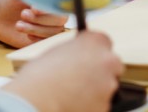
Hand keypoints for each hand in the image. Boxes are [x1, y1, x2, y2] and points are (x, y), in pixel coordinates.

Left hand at [0, 0, 68, 48]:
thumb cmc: (9, 0)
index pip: (59, 3)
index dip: (48, 8)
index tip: (33, 8)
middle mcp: (55, 12)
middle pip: (60, 19)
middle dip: (41, 19)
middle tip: (23, 14)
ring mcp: (51, 26)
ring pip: (54, 32)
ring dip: (36, 29)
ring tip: (18, 25)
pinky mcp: (45, 39)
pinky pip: (48, 42)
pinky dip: (38, 39)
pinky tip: (27, 35)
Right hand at [2, 31, 121, 111]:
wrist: (35, 100)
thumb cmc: (38, 76)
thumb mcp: (57, 52)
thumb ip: (75, 52)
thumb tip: (79, 57)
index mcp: (94, 41)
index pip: (104, 42)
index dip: (94, 52)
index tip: (89, 58)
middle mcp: (107, 59)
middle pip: (112, 64)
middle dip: (101, 71)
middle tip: (83, 78)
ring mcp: (109, 84)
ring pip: (107, 86)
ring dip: (96, 89)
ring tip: (73, 93)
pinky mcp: (106, 105)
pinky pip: (101, 103)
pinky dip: (91, 104)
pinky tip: (74, 103)